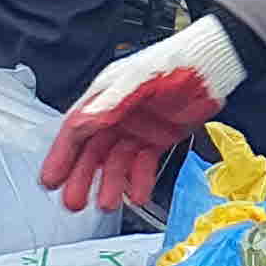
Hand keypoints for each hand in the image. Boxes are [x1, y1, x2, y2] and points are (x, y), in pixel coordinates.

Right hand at [46, 15, 242, 211]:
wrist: (214, 65)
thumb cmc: (176, 61)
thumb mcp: (139, 79)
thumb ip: (112, 102)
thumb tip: (85, 122)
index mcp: (105, 95)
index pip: (76, 129)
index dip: (62, 155)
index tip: (51, 180)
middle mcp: (117, 113)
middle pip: (92, 151)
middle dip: (81, 178)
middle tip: (72, 202)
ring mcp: (138, 128)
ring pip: (116, 162)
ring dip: (109, 184)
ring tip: (105, 204)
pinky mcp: (159, 138)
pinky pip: (142, 164)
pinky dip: (138, 180)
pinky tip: (136, 195)